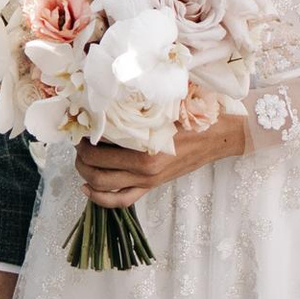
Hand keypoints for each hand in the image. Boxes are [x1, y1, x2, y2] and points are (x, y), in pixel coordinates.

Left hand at [75, 111, 248, 203]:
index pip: (101, 151)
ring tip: (82, 161)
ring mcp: (148, 181)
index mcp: (147, 150)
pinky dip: (100, 199)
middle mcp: (145, 170)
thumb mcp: (165, 106)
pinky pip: (122, 200)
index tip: (81, 129)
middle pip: (97, 171)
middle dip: (80, 159)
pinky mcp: (153, 187)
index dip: (84, 141)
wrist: (220, 136)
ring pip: (104, 187)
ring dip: (86, 176)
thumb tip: (108, 98)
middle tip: (79, 144)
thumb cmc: (194, 116)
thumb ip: (139, 106)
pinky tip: (88, 189)